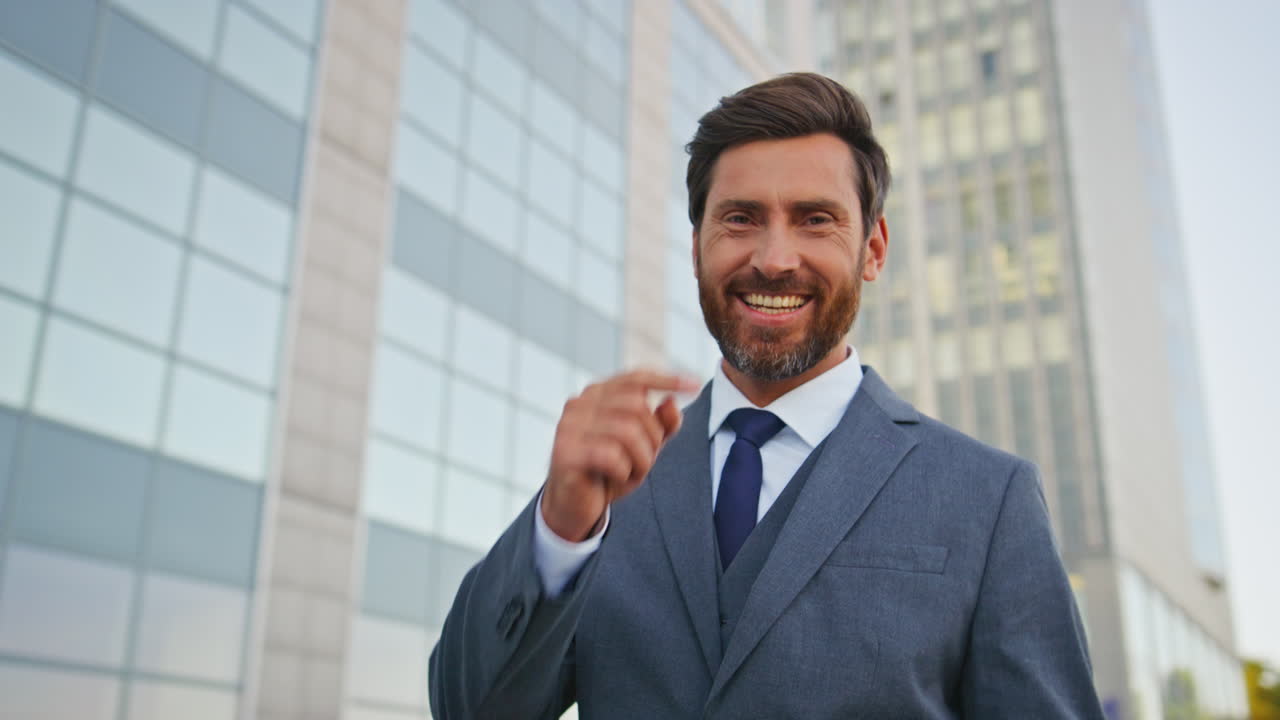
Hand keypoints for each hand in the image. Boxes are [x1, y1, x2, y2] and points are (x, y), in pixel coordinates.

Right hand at [541, 370, 700, 541]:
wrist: (575, 506)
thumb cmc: (609, 471)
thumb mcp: (643, 448)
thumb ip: (661, 425)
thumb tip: (672, 402)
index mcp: (598, 394)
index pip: (636, 378)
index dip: (667, 380)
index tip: (696, 385)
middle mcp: (580, 403)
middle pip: (637, 406)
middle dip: (653, 437)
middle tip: (646, 460)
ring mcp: (569, 426)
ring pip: (627, 431)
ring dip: (641, 458)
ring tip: (632, 472)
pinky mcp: (565, 451)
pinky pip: (611, 455)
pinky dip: (624, 471)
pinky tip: (616, 478)